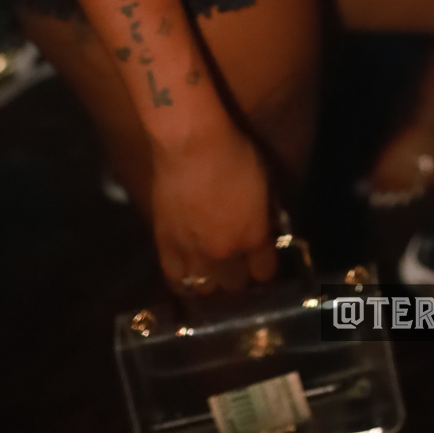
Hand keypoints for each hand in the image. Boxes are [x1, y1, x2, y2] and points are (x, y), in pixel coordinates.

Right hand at [150, 128, 276, 296]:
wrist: (192, 145)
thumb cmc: (235, 154)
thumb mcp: (266, 183)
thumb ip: (266, 213)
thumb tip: (267, 227)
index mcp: (253, 236)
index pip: (264, 271)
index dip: (264, 268)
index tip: (262, 261)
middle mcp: (225, 252)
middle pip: (235, 284)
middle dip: (238, 277)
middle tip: (236, 264)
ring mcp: (194, 252)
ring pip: (205, 287)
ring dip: (211, 281)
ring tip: (210, 270)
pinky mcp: (165, 244)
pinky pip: (174, 277)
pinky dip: (182, 279)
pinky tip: (186, 274)